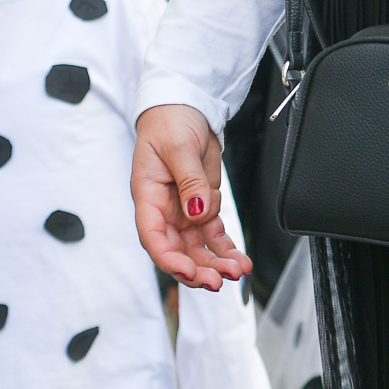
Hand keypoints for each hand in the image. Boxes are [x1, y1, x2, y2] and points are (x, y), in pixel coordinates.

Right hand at [132, 104, 250, 290]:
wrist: (185, 108)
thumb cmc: (169, 122)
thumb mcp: (178, 146)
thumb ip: (189, 180)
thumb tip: (196, 211)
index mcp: (148, 195)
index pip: (153, 237)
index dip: (169, 259)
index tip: (190, 271)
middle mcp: (164, 209)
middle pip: (177, 250)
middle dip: (198, 269)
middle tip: (219, 280)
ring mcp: (184, 210)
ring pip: (198, 248)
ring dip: (216, 263)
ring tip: (238, 271)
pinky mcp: (202, 205)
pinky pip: (214, 235)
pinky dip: (227, 249)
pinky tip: (240, 260)